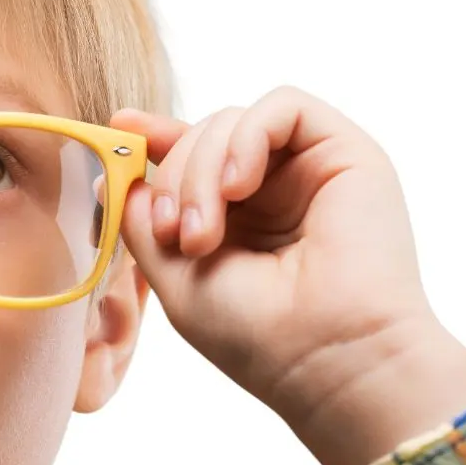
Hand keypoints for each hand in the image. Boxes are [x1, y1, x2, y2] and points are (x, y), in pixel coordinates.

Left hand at [114, 86, 465, 464]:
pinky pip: (284, 105)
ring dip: (201, 169)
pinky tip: (239, 187)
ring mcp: (310, 171)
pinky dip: (246, 136)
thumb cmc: (258, 335)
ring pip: (233, 121)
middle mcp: (277, 191)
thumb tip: (119, 176)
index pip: (194, 156)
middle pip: (203, 136)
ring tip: (203, 234)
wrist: (331, 359)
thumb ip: (144, 223)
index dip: (156, 138)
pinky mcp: (346, 153)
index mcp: (241, 221)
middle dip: (174, 178)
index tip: (121, 125)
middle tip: (173, 234)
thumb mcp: (176, 278)